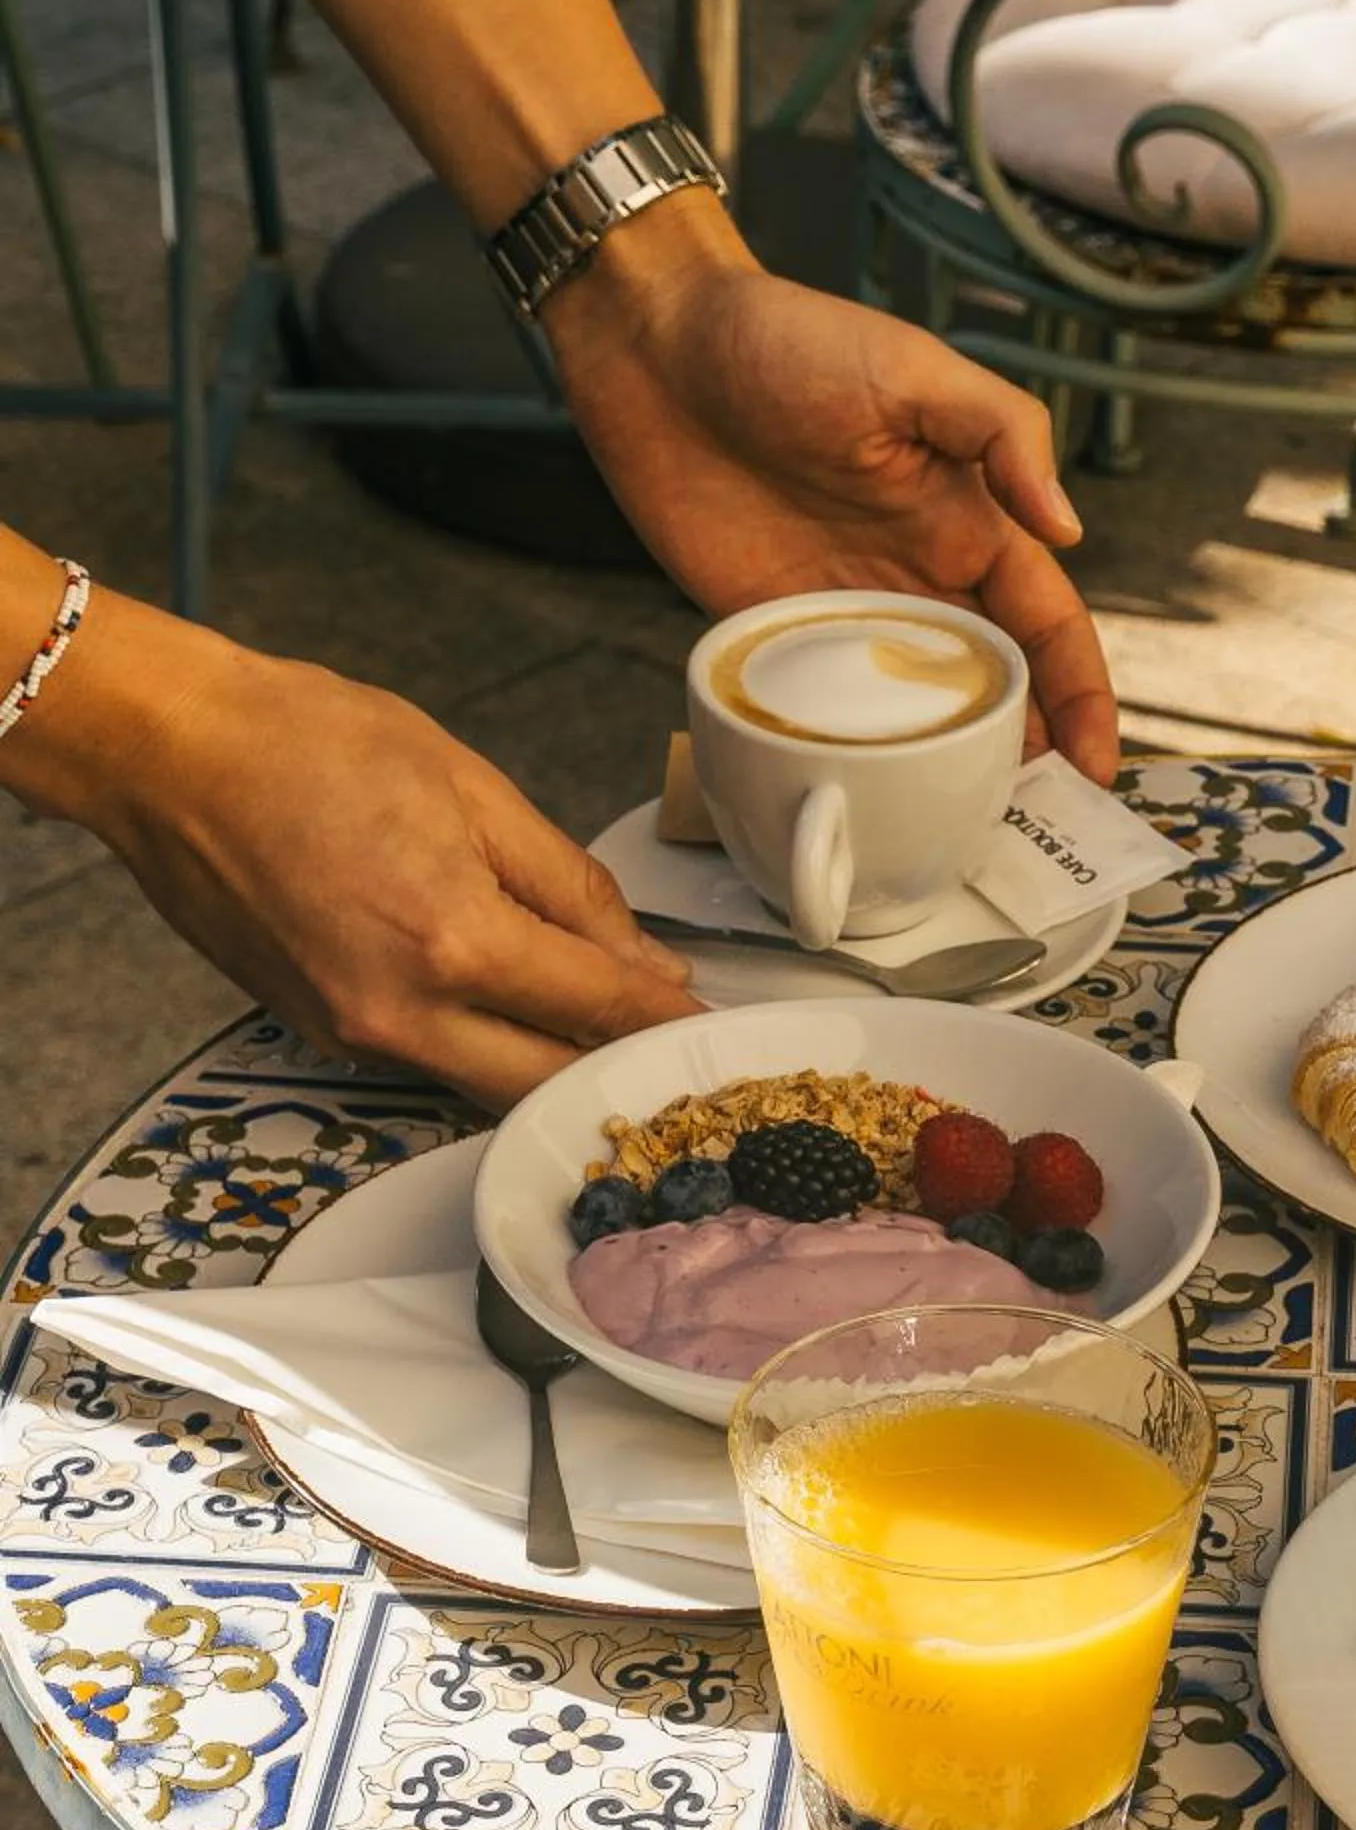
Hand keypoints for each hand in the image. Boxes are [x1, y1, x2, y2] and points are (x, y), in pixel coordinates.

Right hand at [63, 609, 698, 1109]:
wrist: (168, 752)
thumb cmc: (305, 742)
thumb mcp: (472, 787)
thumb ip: (569, 886)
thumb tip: (641, 960)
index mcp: (451, 938)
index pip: (597, 1007)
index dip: (667, 1020)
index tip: (714, 1024)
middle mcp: (400, 1011)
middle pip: (548, 1083)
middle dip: (619, 1068)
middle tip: (672, 1045)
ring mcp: (354, 1034)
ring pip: (489, 1088)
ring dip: (552, 1070)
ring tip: (607, 1033)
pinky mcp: (322, 1036)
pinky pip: (432, 1063)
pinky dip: (485, 1049)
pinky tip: (516, 1012)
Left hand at [546, 200, 1120, 780]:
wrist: (655, 349)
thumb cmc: (788, 338)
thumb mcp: (915, 370)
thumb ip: (1003, 437)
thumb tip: (1071, 529)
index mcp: (967, 521)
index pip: (1048, 627)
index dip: (1082, 696)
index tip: (1097, 768)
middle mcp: (916, 577)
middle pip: (995, 688)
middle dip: (1027, 756)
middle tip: (1039, 828)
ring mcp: (845, 611)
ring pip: (915, 715)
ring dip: (945, 771)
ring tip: (964, 832)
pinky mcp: (772, 631)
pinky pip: (823, 709)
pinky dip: (850, 755)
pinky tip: (864, 798)